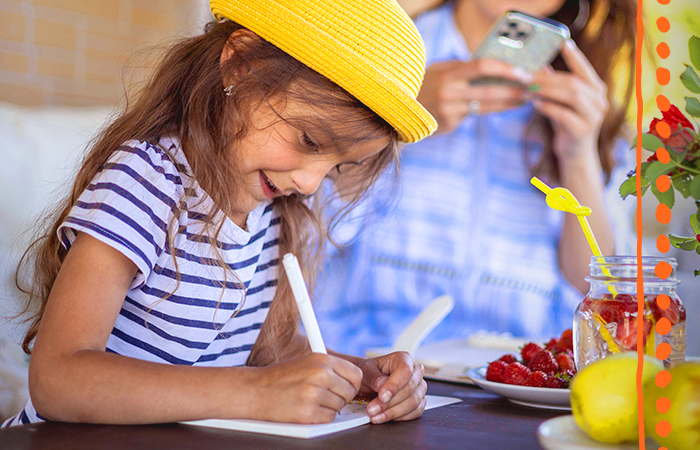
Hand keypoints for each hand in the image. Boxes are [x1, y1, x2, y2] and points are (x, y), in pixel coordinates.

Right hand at [251, 353, 361, 423]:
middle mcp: (320, 374)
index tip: (345, 388)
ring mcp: (314, 394)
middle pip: (350, 392)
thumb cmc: (280, 377)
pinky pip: (328, 418)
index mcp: (322, 359)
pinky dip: (320, 418)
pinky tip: (306, 409)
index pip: (356, 374)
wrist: (254, 390)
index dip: (352, 384)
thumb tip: (354, 379)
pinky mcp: (307, 413)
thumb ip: (329, 368)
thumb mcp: (306, 362)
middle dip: (341, 397)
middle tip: (325, 396)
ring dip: (328, 407)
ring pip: (340, 406)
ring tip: (310, 401)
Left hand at [356, 352, 426, 423]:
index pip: (405, 371)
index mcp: (403, 358)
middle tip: (372, 409)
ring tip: (376, 416)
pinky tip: (385, 417)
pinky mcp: (420, 401)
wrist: (369, 381)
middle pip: (409, 389)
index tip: (382, 397)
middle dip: (389, 403)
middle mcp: (415, 371)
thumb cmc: (370, 373)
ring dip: (393, 412)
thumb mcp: (366, 370)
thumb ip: (374, 377)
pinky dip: (400, 417)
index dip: (394, 385)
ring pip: (413, 402)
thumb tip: (381, 385)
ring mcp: (419, 387)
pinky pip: (416, 412)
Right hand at [417, 59, 532, 132]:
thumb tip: (492, 66)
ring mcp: (449, 111)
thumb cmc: (423, 85)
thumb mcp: (438, 70)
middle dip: (514, 91)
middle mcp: (448, 93)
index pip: (482, 67)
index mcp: (447, 74)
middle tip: (533, 89)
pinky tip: (502, 107)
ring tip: (525, 99)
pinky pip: (473, 116)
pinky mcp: (449, 124)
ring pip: (486, 107)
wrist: (397, 111)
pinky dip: (488, 110)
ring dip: (508, 103)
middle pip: (490, 91)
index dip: (505, 70)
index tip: (524, 72)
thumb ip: (462, 68)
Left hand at [528, 39, 608, 163]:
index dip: (575, 56)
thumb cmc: (567, 124)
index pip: (585, 70)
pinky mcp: (583, 131)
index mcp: (596, 91)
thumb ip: (554, 86)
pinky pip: (564, 114)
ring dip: (546, 91)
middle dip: (547, 78)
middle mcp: (599, 101)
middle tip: (525, 75)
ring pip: (571, 96)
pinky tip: (535, 104)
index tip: (564, 42)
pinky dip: (548, 107)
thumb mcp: (560, 102)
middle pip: (573, 82)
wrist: (574, 155)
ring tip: (527, 90)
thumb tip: (539, 66)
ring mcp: (594, 116)